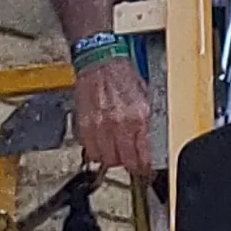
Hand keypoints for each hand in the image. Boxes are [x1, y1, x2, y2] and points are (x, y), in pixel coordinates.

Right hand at [69, 53, 155, 173]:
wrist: (99, 60)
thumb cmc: (121, 73)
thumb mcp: (144, 97)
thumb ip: (144, 122)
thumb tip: (146, 142)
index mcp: (138, 117)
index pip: (142, 156)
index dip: (144, 168)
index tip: (144, 170)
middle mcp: (119, 124)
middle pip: (123, 162)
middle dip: (128, 164)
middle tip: (129, 160)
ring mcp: (100, 126)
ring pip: (105, 159)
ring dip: (110, 158)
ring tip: (114, 149)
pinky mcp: (84, 125)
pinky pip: (90, 149)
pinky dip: (95, 150)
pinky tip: (101, 142)